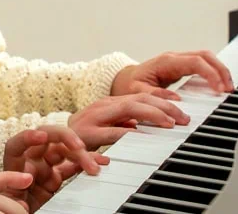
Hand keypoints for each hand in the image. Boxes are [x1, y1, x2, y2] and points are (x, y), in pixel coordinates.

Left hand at [1, 127, 107, 210]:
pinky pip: (70, 166)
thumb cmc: (9, 211)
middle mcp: (28, 162)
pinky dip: (84, 163)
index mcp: (12, 167)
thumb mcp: (11, 206)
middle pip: (46, 139)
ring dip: (81, 154)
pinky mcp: (54, 177)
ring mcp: (42, 168)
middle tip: (79, 146)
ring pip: (63, 151)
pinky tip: (98, 162)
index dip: (27, 137)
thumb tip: (25, 199)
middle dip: (64, 138)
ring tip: (95, 166)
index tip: (42, 137)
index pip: (15, 146)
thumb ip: (17, 201)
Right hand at [68, 93, 189, 150]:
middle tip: (184, 117)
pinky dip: (131, 134)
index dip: (162, 99)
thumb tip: (145, 126)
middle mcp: (104, 105)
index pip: (140, 96)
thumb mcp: (106, 126)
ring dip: (152, 115)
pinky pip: (113, 132)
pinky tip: (144, 138)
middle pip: (138, 99)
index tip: (182, 105)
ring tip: (169, 123)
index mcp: (110, 103)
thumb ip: (124, 123)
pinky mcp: (88, 133)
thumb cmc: (83, 135)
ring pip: (128, 109)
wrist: (53, 141)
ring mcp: (95, 117)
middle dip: (163, 106)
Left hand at [111, 50, 233, 99]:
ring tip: (228, 88)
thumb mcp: (137, 92)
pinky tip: (219, 86)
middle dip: (220, 69)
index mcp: (165, 62)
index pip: (194, 62)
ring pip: (205, 57)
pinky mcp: (181, 67)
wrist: (125, 79)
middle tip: (229, 89)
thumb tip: (175, 100)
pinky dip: (213, 73)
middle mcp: (174, 58)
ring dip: (219, 70)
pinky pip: (202, 65)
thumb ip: (154, 95)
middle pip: (204, 55)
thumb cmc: (131, 85)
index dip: (210, 73)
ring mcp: (178, 61)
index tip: (219, 89)